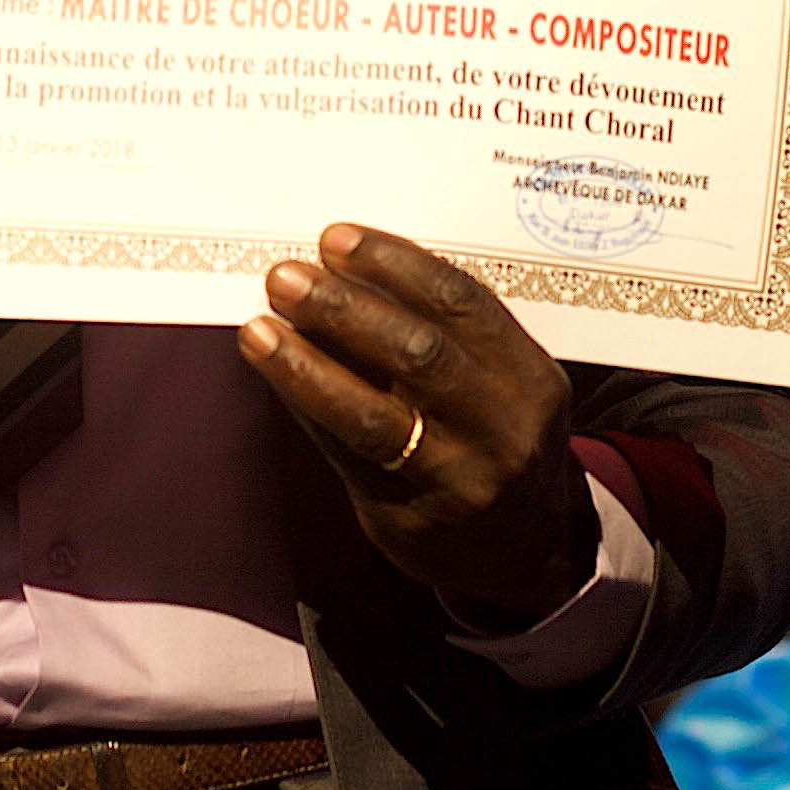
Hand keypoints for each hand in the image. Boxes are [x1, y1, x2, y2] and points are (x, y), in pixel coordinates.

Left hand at [237, 225, 591, 629]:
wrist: (528, 549)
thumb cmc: (498, 441)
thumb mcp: (502, 384)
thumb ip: (446, 337)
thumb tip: (346, 273)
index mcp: (530, 380)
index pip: (464, 305)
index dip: (396, 266)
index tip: (337, 240)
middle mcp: (502, 430)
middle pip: (419, 355)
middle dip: (344, 309)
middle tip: (286, 278)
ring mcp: (457, 481)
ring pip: (373, 416)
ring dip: (307, 366)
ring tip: (260, 330)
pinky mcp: (410, 519)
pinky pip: (346, 455)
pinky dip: (307, 410)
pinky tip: (277, 376)